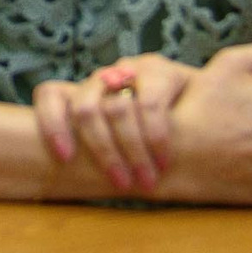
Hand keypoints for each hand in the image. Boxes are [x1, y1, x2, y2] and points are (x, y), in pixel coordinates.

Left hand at [34, 54, 195, 193]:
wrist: (201, 115)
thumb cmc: (144, 141)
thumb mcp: (114, 145)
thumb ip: (92, 152)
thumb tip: (65, 182)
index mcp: (81, 94)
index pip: (50, 95)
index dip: (52, 123)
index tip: (64, 158)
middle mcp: (101, 80)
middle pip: (84, 108)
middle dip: (102, 150)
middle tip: (120, 183)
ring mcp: (128, 70)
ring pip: (116, 107)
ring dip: (131, 150)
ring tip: (146, 180)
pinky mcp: (158, 69)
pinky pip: (150, 105)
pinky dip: (155, 137)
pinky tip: (164, 160)